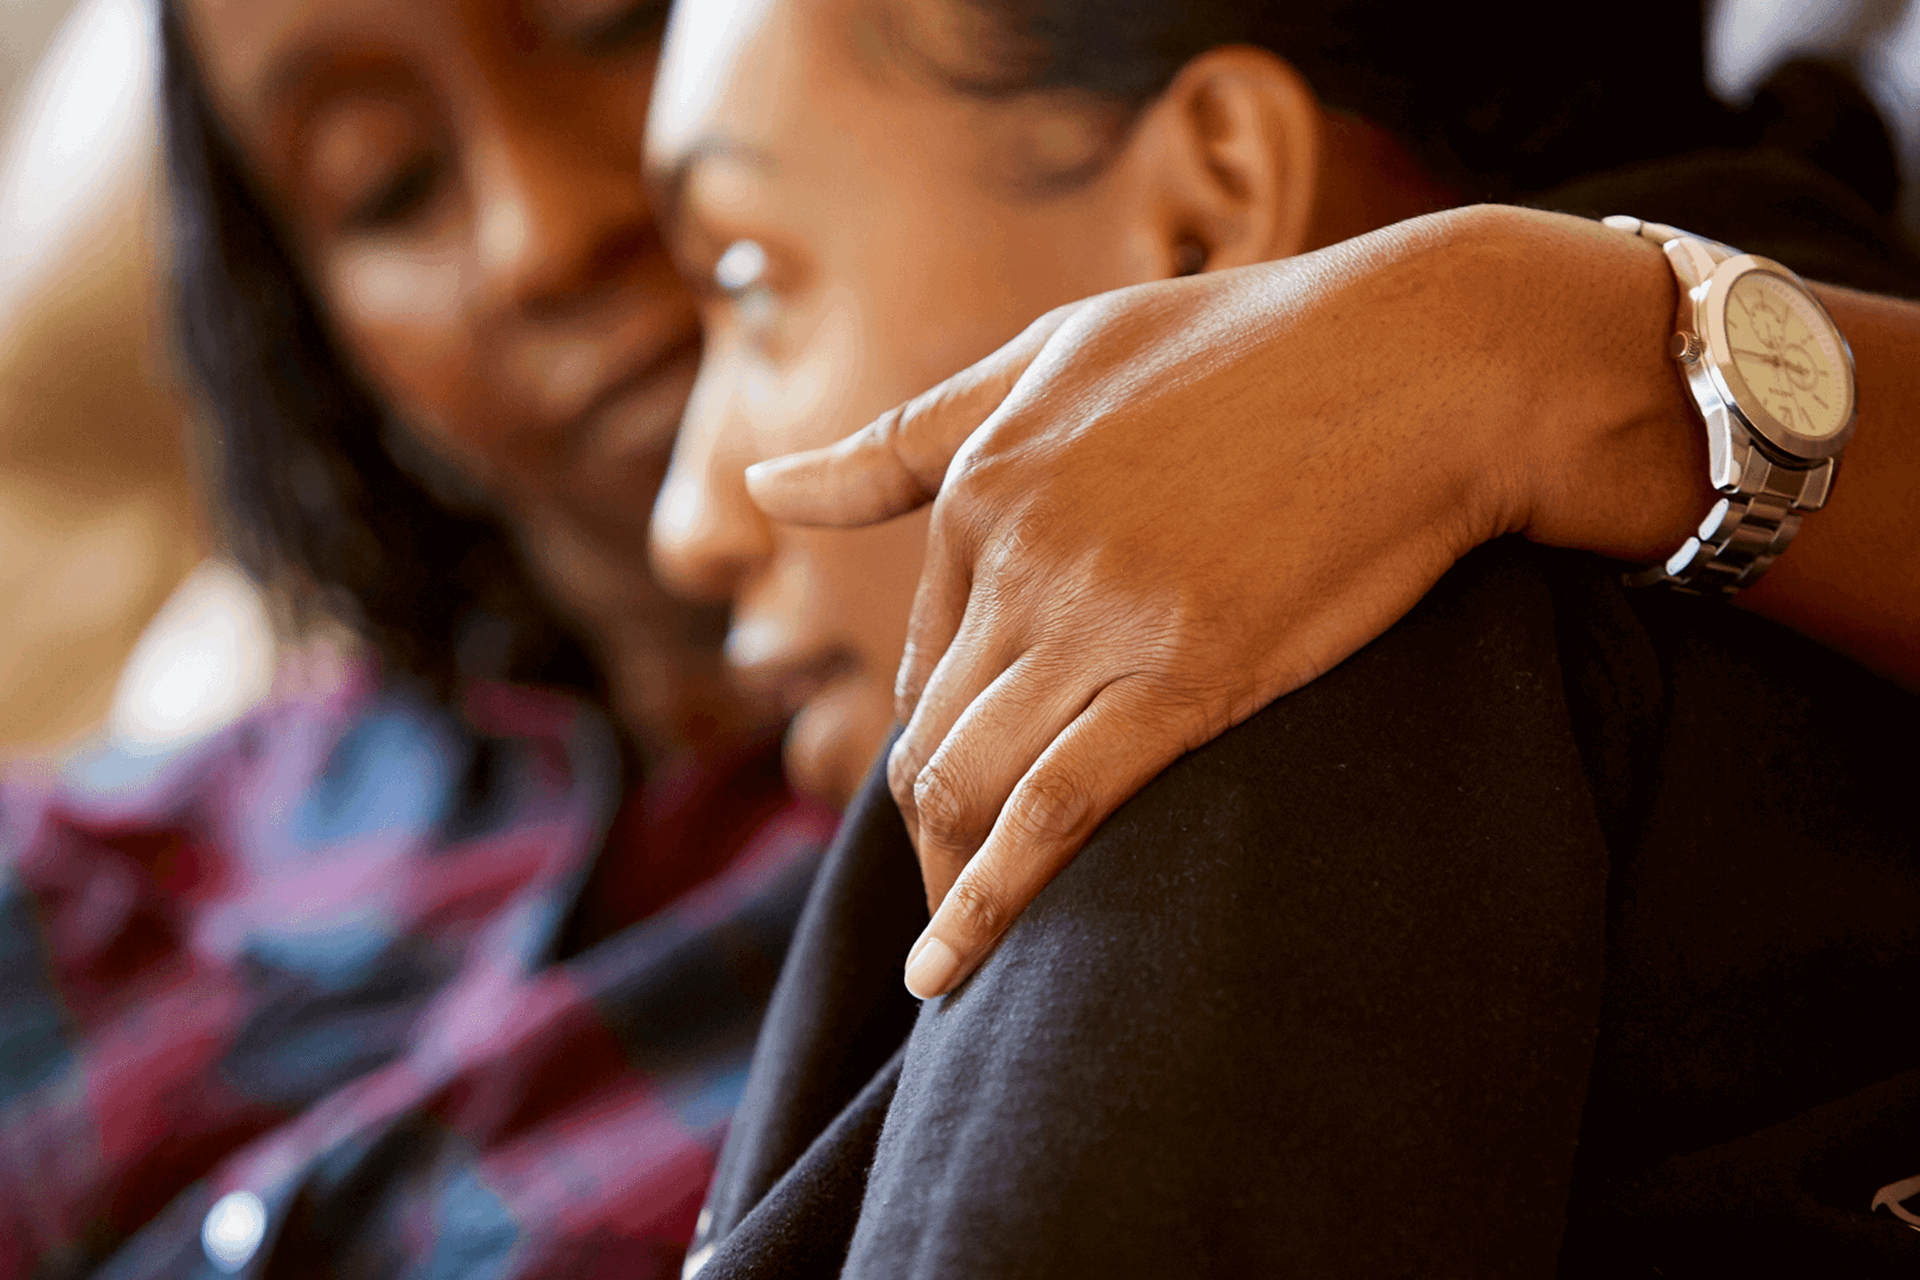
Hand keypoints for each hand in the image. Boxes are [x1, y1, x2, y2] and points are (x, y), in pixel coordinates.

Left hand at [746, 205, 1704, 998]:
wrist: (1428, 364)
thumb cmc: (1250, 346)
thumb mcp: (1053, 355)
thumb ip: (905, 441)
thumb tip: (762, 486)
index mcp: (982, 484)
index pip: (922, 654)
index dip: (936, 731)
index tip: (966, 782)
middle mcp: (1018, 557)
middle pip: (928, 730)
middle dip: (925, 822)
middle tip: (948, 888)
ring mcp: (1098, 622)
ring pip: (964, 780)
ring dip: (942, 876)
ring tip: (947, 942)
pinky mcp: (1188, 680)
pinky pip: (1053, 813)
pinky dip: (988, 902)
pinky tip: (947, 969)